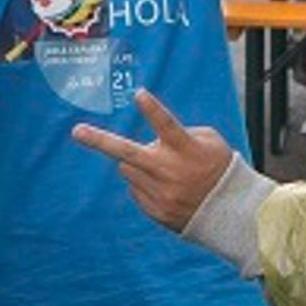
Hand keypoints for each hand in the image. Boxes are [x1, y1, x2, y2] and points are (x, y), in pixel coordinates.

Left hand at [71, 89, 241, 233]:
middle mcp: (170, 171)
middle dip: (99, 141)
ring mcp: (161, 193)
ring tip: (162, 170)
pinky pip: (135, 189)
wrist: (229, 212)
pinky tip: (167, 188)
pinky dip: (144, 184)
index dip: (153, 110)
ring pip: (127, 168)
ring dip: (136, 163)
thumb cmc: (217, 166)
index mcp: (186, 149)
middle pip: (127, 152)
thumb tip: (150, 142)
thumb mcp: (209, 141)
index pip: (167, 125)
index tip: (139, 93)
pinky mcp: (155, 210)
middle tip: (76, 131)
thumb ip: (180, 133)